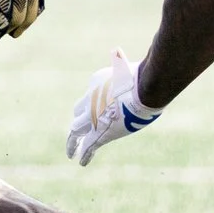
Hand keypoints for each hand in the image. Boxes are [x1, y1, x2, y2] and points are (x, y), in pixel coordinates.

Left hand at [65, 50, 161, 165]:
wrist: (142, 90)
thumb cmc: (138, 76)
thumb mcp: (125, 65)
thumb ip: (119, 60)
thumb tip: (116, 50)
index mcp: (94, 84)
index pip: (87, 97)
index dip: (90, 105)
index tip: (94, 110)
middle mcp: (89, 101)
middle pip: (77, 115)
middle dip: (77, 124)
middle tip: (75, 133)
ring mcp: (92, 117)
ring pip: (76, 131)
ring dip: (73, 143)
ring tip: (71, 152)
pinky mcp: (100, 133)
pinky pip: (88, 146)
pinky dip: (83, 154)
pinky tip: (80, 162)